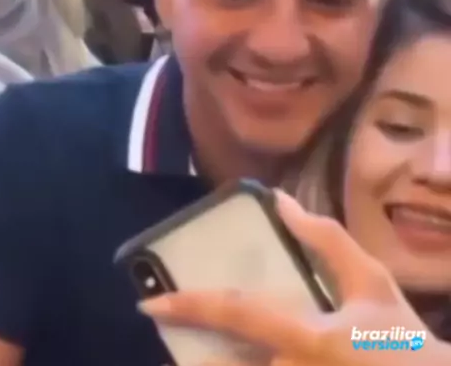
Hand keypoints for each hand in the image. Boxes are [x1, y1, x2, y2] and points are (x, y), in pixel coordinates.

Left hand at [139, 192, 449, 365]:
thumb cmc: (401, 339)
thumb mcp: (369, 280)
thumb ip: (324, 238)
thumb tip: (283, 202)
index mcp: (306, 337)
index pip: (235, 314)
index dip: (189, 305)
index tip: (148, 303)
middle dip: (186, 359)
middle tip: (162, 339)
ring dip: (208, 365)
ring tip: (190, 354)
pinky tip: (236, 358)